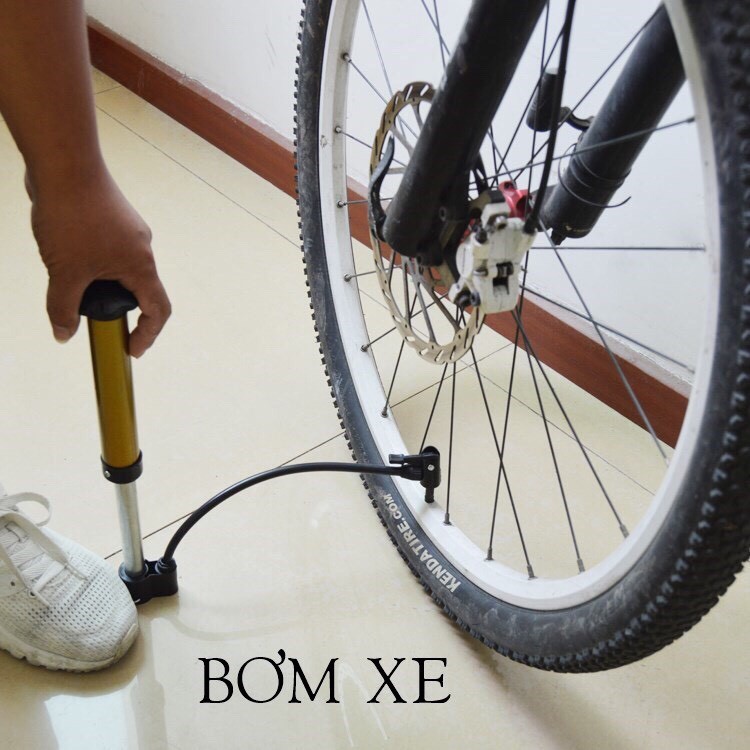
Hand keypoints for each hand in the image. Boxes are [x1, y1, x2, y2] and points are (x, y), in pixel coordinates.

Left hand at [27, 168, 170, 357]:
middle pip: (138, 291)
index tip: (131, 349)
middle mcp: (142, 249)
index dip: (148, 335)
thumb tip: (62, 335)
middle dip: (114, 306)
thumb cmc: (71, 216)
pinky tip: (66, 250)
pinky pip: (109, 250)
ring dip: (100, 281)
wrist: (65, 163)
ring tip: (67, 272)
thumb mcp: (65, 271)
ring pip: (121, 269)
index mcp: (141, 266)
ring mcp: (130, 232)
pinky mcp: (114, 219)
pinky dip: (92, 261)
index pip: (158, 310)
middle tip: (85, 309)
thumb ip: (63, 307)